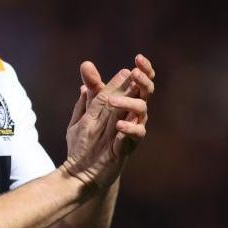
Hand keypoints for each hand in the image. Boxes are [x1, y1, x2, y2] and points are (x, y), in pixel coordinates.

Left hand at [62, 55, 154, 190]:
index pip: (138, 83)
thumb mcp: (84, 112)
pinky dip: (129, 128)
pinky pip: (137, 135)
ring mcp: (130, 130)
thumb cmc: (86, 141)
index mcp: (123, 105)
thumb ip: (89, 91)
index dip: (143, 69)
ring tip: (111, 102)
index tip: (138, 57)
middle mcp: (130, 116)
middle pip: (146, 93)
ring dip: (129, 102)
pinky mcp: (127, 147)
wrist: (80, 169)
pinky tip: (119, 125)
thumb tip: (87, 65)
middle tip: (136, 73)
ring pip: (142, 111)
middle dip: (144, 80)